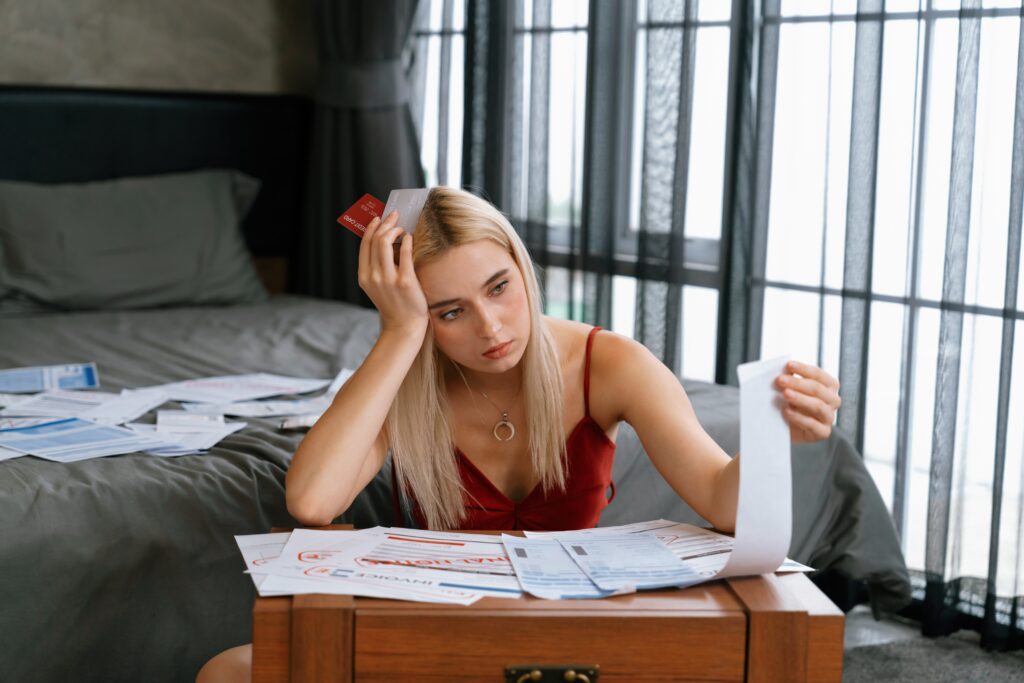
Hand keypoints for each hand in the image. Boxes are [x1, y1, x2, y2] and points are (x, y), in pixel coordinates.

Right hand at [357, 211, 428, 338]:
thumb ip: (377, 267)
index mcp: (364, 276)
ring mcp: (388, 279)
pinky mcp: (405, 281)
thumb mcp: (377, 286)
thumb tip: (385, 240)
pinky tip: (409, 237)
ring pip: (385, 243)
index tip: (379, 218)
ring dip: (394, 229)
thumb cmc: (394, 303)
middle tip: (394, 216)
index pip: (365, 244)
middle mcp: (373, 276)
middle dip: (385, 224)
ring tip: (402, 228)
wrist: (404, 326)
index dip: (372, 228)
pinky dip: (406, 241)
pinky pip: (404, 253)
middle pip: (375, 240)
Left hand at [775, 360, 840, 443]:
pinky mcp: (823, 432)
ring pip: (818, 406)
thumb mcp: (790, 389)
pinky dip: (799, 417)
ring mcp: (829, 417)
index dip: (803, 369)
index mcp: (829, 386)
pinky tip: (786, 411)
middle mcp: (833, 400)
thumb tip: (782, 372)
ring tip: (785, 394)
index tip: (788, 365)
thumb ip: (789, 381)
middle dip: (797, 383)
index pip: (818, 374)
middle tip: (780, 380)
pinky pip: (813, 425)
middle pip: (817, 389)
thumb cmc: (790, 404)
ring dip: (800, 398)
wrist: (785, 429)